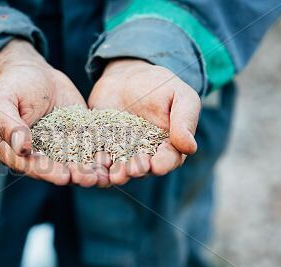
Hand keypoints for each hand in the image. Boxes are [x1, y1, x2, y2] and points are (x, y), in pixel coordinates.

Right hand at [0, 40, 107, 186]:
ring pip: (73, 166)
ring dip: (89, 173)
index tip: (63, 176)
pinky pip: (87, 151)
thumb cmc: (13, 84)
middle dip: (73, 176)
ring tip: (104, 176)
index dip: (46, 172)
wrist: (35, 72)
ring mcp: (56, 150)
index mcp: (12, 151)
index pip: (29, 166)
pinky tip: (111, 159)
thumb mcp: (3, 100)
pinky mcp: (74, 140)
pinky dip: (98, 157)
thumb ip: (8, 124)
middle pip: (54, 170)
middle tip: (90, 179)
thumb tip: (21, 149)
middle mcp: (35, 156)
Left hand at [88, 59, 200, 184]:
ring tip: (111, 176)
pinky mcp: (102, 147)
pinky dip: (94, 164)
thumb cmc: (159, 85)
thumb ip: (184, 121)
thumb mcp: (178, 96)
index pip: (168, 159)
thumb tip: (190, 147)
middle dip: (136, 171)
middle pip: (142, 168)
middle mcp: (145, 156)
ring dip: (115, 174)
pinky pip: (98, 158)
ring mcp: (122, 153)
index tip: (158, 166)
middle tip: (130, 172)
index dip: (164, 163)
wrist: (127, 77)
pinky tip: (90, 167)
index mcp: (168, 147)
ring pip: (119, 168)